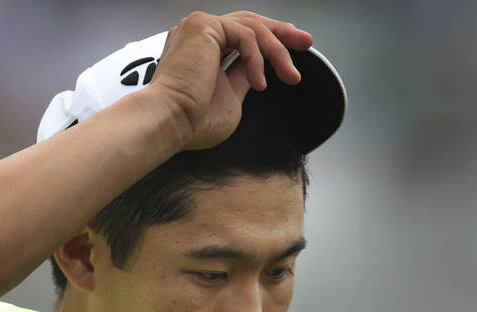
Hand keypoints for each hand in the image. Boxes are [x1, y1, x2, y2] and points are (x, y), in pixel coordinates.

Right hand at [147, 11, 312, 149]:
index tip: (292, 52)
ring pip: (251, 27)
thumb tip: (258, 68)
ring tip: (291, 76)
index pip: (239, 36)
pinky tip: (260, 82)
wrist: (169, 122)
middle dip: (281, 33)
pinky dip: (258, 57)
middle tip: (306, 43)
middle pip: (248, 23)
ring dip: (277, 51)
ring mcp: (197, 27)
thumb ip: (243, 78)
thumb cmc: (191, 122)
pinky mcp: (202, 25)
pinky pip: (245, 33)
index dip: (268, 41)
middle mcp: (195, 35)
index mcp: (199, 51)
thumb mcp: (231, 97)